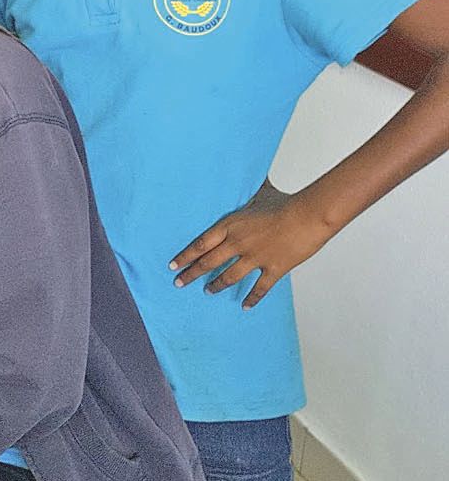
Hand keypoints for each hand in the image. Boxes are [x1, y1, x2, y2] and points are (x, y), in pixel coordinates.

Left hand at [170, 182, 335, 308]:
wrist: (308, 216)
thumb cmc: (285, 202)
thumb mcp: (259, 193)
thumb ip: (248, 190)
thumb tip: (245, 174)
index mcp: (230, 225)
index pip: (200, 244)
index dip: (185, 256)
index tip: (173, 265)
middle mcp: (238, 243)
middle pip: (208, 262)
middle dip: (191, 274)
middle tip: (179, 283)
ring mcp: (255, 258)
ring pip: (229, 276)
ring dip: (216, 285)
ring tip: (207, 291)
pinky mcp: (273, 269)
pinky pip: (259, 288)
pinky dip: (252, 298)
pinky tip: (244, 306)